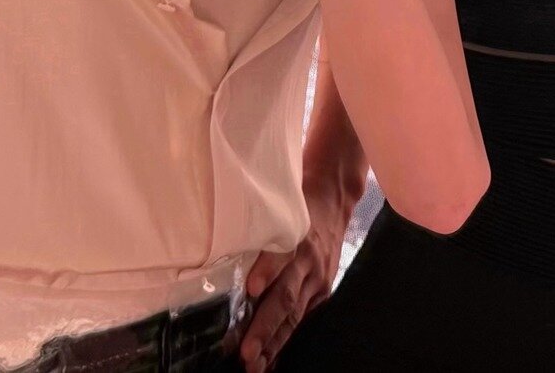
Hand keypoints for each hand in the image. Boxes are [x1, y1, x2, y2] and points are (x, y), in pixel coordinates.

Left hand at [238, 187, 351, 372]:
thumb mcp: (280, 206)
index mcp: (295, 234)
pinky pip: (303, 320)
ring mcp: (317, 278)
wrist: (334, 199)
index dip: (267, 270)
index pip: (281, 253)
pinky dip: (286, 340)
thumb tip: (220, 244)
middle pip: (286, 295)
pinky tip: (271, 359)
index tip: (251, 289)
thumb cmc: (296, 201)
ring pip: (295, 315)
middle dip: (265, 325)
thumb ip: (258, 226)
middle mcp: (307, 260)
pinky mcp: (323, 290)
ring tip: (255, 364)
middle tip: (246, 351)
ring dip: (274, 342)